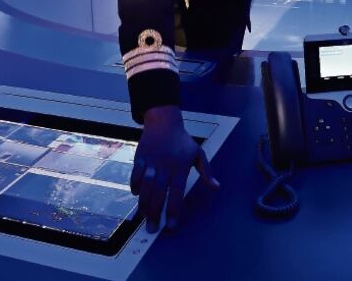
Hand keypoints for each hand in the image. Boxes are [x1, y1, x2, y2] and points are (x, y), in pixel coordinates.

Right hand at [131, 105, 218, 232]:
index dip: (173, 210)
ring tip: (144, 217)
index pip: (176, 192)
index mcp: (180, 166)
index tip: (171, 226)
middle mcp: (165, 165)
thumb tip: (216, 187)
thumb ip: (206, 171)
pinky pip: (135, 174)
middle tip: (153, 229)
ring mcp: (151, 161)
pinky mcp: (140, 157)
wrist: (164, 121)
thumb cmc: (183, 140)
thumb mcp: (198, 153)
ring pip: (145, 186)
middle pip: (159, 193)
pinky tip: (137, 195)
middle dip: (155, 213)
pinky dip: (134, 185)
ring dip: (143, 203)